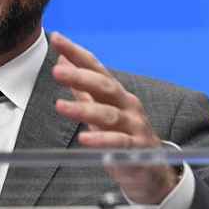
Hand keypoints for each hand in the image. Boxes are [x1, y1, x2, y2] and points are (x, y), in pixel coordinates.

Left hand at [50, 32, 178, 203]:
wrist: (151, 169)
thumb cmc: (121, 134)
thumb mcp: (100, 108)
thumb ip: (81, 88)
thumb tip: (62, 61)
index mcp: (115, 93)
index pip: (95, 68)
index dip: (77, 53)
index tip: (57, 39)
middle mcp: (126, 105)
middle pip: (104, 86)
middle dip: (80, 77)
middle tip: (56, 71)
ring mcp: (134, 126)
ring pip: (108, 114)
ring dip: (83, 109)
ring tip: (60, 106)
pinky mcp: (137, 149)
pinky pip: (119, 143)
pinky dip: (102, 140)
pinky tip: (84, 138)